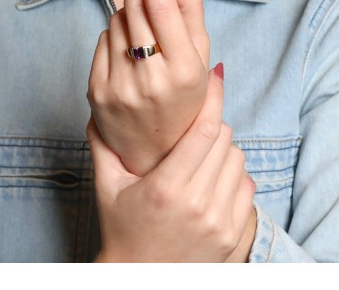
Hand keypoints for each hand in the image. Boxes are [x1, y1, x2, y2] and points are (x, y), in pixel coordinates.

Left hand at [87, 0, 209, 175]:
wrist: (154, 150)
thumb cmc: (184, 100)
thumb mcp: (201, 57)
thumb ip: (190, 11)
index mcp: (185, 71)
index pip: (161, 3)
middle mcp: (150, 79)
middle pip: (135, 5)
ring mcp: (119, 87)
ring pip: (117, 19)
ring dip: (129, 10)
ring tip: (143, 33)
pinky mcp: (96, 92)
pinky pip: (102, 39)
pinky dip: (115, 34)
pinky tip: (128, 51)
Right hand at [87, 68, 255, 261]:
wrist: (142, 279)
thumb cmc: (122, 230)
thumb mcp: (106, 188)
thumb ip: (102, 148)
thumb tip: (97, 113)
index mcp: (165, 188)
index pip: (202, 131)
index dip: (211, 99)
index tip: (215, 76)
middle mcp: (197, 204)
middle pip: (224, 140)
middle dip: (212, 125)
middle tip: (195, 129)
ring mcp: (220, 221)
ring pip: (238, 160)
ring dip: (223, 151)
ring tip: (201, 158)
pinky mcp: (234, 234)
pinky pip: (247, 186)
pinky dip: (234, 176)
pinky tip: (213, 181)